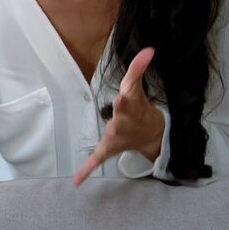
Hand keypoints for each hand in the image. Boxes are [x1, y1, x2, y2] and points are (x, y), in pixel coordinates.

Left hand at [73, 47, 164, 185]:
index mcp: (132, 106)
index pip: (130, 97)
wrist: (152, 136)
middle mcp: (126, 121)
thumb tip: (149, 48)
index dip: (128, 94)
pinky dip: (87, 170)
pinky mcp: (108, 148)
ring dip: (111, 136)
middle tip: (120, 103)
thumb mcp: (138, 90)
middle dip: (122, 111)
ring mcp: (118, 136)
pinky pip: (98, 160)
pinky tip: (77, 181)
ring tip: (109, 136)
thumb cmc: (140, 111)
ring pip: (114, 135)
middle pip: (123, 115)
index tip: (124, 92)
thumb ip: (139, 69)